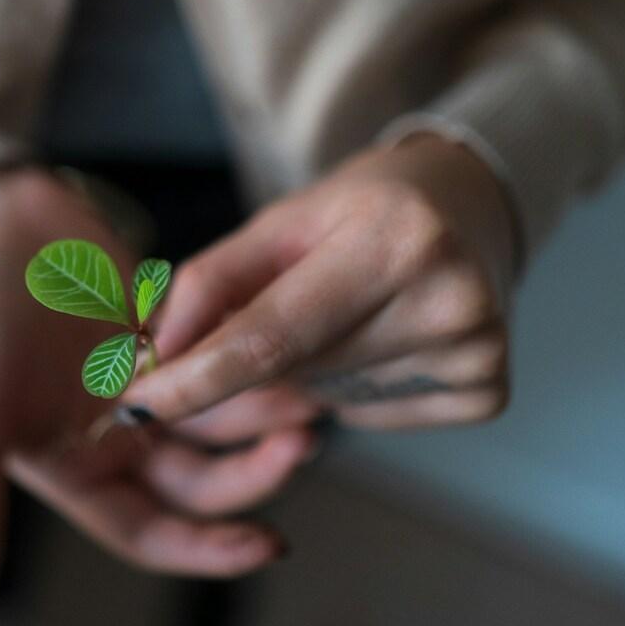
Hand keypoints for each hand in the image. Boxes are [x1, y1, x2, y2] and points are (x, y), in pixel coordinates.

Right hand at [0, 169, 315, 625]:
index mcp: (75, 471)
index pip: (154, 532)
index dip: (210, 549)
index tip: (272, 544)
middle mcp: (113, 437)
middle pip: (200, 478)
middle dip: (254, 470)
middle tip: (304, 441)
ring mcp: (140, 384)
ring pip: (218, 417)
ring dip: (262, 411)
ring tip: (311, 395)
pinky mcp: (160, 333)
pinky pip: (216, 355)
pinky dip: (247, 355)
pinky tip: (287, 344)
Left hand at [125, 136, 516, 429]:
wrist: (468, 209)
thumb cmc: (363, 209)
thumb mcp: (282, 223)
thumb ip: (212, 285)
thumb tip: (155, 358)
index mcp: (393, 241)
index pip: (270, 337)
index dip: (196, 379)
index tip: (138, 405)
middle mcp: (448, 299)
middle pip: (295, 372)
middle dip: (257, 361)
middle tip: (289, 304)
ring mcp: (476, 352)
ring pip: (328, 398)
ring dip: (310, 371)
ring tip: (351, 310)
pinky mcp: (486, 391)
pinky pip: (371, 416)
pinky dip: (354, 389)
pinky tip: (383, 338)